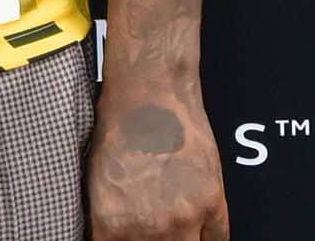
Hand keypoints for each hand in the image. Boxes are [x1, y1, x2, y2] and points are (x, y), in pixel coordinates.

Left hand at [86, 76, 229, 240]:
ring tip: (173, 225)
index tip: (124, 236)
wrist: (149, 88)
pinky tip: (197, 229)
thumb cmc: (116, 127)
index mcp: (111, 224)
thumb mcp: (96, 181)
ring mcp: (184, 217)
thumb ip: (108, 222)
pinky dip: (207, 238)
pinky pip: (218, 240)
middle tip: (152, 229)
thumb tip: (115, 237)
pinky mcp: (213, 201)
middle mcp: (149, 228)